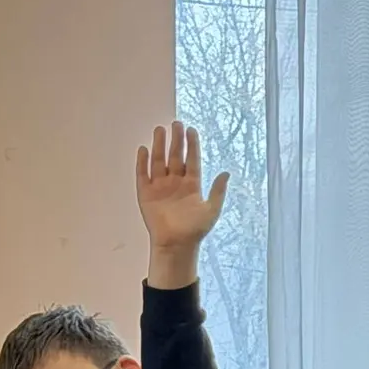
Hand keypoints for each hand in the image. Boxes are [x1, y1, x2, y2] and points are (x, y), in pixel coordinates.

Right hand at [136, 122, 228, 282]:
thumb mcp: (212, 209)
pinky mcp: (146, 193)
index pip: (191, 160)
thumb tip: (226, 173)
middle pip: (175, 156)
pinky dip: (142, 162)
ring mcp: (160, 187)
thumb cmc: (196, 230)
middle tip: (176, 124)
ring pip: (159, 161)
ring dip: (159, 146)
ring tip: (160, 130)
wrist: (177, 244)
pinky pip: (143, 174)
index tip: (191, 130)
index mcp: (191, 185)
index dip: (192, 145)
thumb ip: (218, 190)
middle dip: (176, 140)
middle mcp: (175, 183)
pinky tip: (144, 149)